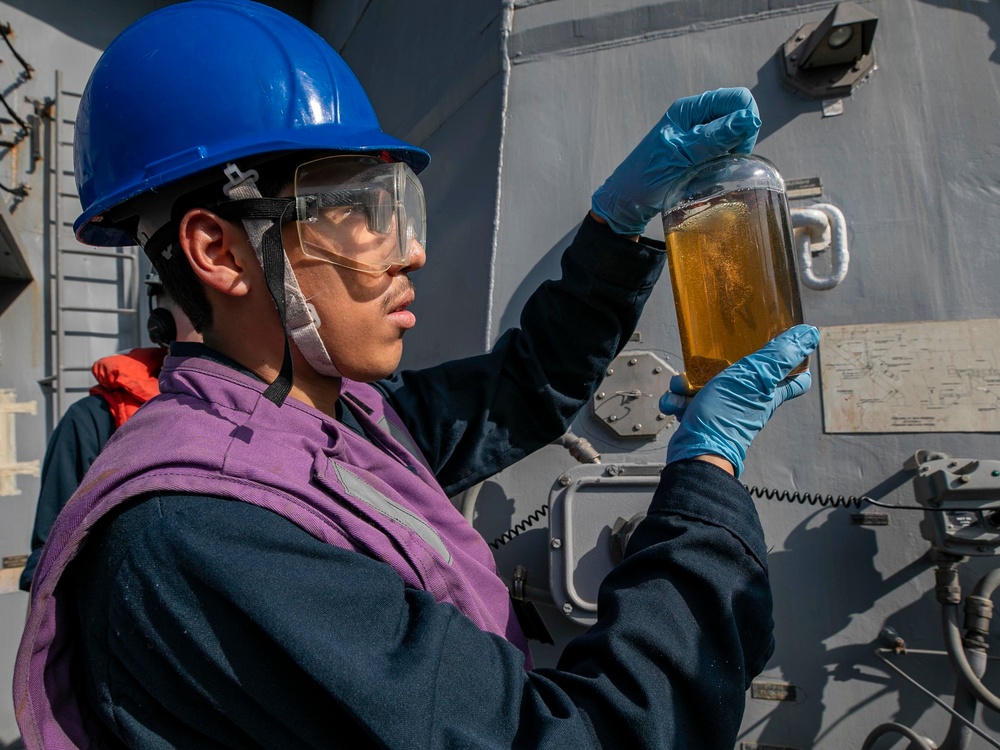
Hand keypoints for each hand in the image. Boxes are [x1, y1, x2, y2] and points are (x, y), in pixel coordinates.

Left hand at [591, 87, 760, 235]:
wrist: (628, 201)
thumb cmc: (647, 177)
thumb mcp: (682, 156)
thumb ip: (714, 138)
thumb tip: (749, 119)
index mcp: (690, 109)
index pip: (737, 98)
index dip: (747, 120)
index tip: (739, 149)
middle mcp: (696, 116)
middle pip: (739, 115)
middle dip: (741, 138)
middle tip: (726, 163)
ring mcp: (698, 133)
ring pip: (734, 134)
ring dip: (732, 152)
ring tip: (713, 171)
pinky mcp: (698, 150)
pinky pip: (723, 150)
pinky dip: (723, 162)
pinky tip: (709, 175)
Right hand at [659, 325, 818, 476]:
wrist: (696, 450)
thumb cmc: (728, 416)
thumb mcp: (755, 377)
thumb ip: (780, 355)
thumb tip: (809, 334)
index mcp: (767, 391)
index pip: (794, 379)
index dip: (795, 362)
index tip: (786, 346)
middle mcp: (749, 400)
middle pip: (741, 373)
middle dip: (718, 363)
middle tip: (710, 359)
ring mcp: (724, 408)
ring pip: (706, 383)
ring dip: (688, 381)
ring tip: (683, 385)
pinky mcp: (701, 415)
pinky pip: (687, 399)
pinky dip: (677, 398)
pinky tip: (675, 402)